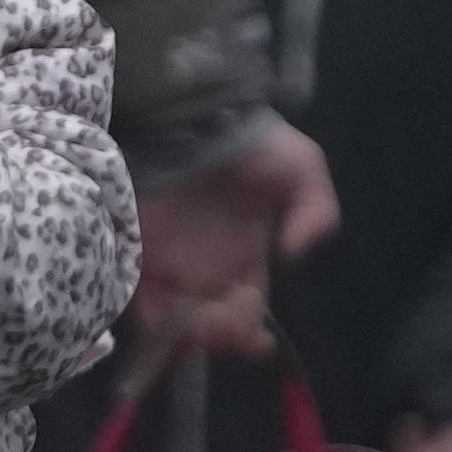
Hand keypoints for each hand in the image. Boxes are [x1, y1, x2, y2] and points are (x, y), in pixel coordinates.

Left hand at [128, 118, 340, 355]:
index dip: (251, 335)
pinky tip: (167, 320)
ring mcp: (168, 262)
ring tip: (197, 325)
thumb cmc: (251, 140)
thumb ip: (316, 210)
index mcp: (244, 258)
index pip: (247, 312)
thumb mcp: (303, 167)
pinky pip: (138, 301)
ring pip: (174, 323)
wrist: (197, 111)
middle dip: (221, 336)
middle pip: (211, 325)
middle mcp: (205, 268)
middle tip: (223, 323)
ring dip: (187, 338)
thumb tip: (294, 254)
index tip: (258, 340)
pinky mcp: (136, 251)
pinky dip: (151, 322)